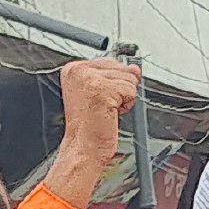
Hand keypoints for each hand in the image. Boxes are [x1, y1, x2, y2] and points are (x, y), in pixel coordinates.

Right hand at [55, 58, 140, 172]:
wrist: (84, 146)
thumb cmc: (90, 125)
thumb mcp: (101, 93)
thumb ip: (116, 76)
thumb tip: (135, 68)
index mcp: (74, 69)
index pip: (111, 62)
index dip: (114, 82)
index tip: (101, 97)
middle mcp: (79, 71)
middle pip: (122, 68)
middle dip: (120, 89)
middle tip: (104, 106)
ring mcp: (90, 78)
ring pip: (128, 79)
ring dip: (123, 98)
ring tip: (106, 110)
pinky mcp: (102, 89)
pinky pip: (131, 90)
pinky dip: (126, 105)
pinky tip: (110, 113)